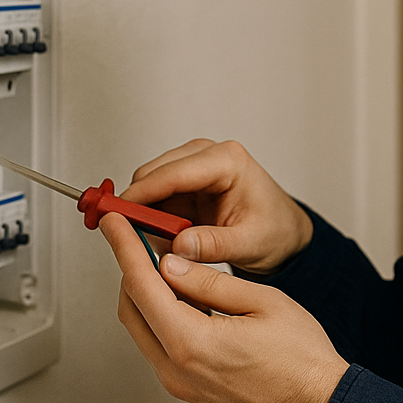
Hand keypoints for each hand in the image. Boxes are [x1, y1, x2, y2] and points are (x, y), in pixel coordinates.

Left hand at [99, 213, 347, 402]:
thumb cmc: (303, 361)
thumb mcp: (263, 302)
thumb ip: (211, 283)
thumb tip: (172, 265)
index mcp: (192, 343)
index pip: (141, 285)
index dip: (124, 248)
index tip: (114, 224)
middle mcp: (177, 370)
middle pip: (131, 309)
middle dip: (130, 269)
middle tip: (139, 238)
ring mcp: (181, 385)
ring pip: (143, 329)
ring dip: (146, 294)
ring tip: (166, 263)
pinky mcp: (191, 390)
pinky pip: (161, 347)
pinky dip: (161, 316)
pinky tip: (183, 296)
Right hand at [121, 139, 312, 273]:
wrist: (285, 235)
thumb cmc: (276, 231)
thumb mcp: (250, 242)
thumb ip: (214, 244)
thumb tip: (179, 246)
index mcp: (227, 161)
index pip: (172, 173)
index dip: (140, 196)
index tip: (117, 217)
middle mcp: (207, 156)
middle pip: (152, 174)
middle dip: (136, 206)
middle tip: (126, 239)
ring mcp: (194, 168)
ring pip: (148, 186)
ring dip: (142, 214)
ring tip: (148, 246)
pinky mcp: (185, 184)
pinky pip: (154, 199)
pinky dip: (149, 219)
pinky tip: (157, 241)